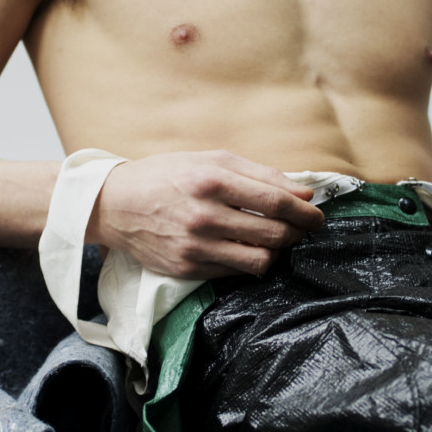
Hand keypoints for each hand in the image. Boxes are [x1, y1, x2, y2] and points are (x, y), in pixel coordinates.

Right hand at [87, 151, 324, 279]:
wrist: (114, 205)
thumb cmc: (166, 176)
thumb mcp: (210, 159)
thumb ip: (259, 173)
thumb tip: (303, 192)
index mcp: (212, 179)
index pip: (276, 201)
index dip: (305, 212)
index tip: (317, 216)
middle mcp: (205, 215)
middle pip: (274, 233)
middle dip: (298, 233)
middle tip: (303, 230)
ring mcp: (196, 245)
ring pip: (261, 260)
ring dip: (277, 252)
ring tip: (276, 241)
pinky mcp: (187, 268)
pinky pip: (236, 272)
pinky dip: (250, 262)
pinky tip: (247, 249)